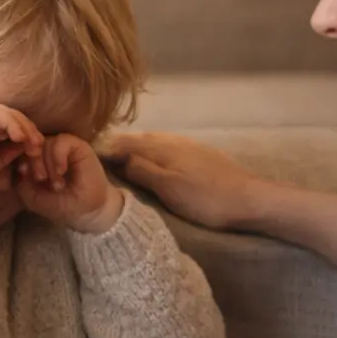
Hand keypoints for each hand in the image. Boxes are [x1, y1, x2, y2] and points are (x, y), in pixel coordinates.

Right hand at [0, 105, 44, 205]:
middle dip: (27, 128)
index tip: (35, 151)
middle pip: (7, 114)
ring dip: (22, 126)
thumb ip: (7, 152)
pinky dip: (11, 124)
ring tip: (33, 143)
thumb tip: (26, 144)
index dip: (23, 132)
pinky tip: (20, 139)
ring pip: (3, 111)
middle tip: (39, 145)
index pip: (4, 123)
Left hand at [16, 134, 123, 233]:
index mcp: (32, 160)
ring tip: (57, 184)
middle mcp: (45, 150)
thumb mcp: (32, 198)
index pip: (16, 150)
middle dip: (32, 162)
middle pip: (29, 143)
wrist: (87, 211)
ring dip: (47, 164)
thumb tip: (17, 165)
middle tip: (40, 179)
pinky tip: (62, 171)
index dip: (18, 161)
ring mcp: (61, 146)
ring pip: (44, 142)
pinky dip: (58, 157)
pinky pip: (61, 141)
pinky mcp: (77, 145)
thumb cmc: (60, 205)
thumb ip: (20, 182)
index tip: (25, 177)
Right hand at [97, 132, 255, 229]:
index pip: (126, 143)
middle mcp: (173, 141)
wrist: (249, 199)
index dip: (107, 147)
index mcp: (162, 148)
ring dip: (137, 145)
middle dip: (120, 143)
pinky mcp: (201, 154)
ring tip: (123, 153)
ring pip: (155, 141)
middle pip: (139, 138)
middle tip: (100, 152)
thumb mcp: (168, 188)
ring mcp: (189, 146)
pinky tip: (156, 156)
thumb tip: (118, 156)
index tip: (87, 151)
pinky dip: (154, 149)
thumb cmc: (206, 198)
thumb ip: (142, 170)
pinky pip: (168, 146)